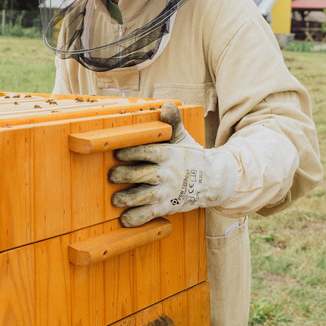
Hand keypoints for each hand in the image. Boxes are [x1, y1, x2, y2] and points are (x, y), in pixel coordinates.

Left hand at [109, 102, 237, 226]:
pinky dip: (137, 218)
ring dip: (128, 199)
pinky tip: (125, 220)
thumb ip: (172, 123)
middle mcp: (167, 174)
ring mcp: (167, 192)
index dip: (132, 153)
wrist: (213, 180)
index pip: (149, 152)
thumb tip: (166, 105)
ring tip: (115, 200)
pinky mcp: (168, 207)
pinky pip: (151, 214)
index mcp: (169, 155)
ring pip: (145, 197)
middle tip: (112, 176)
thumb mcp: (183, 138)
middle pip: (143, 175)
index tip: (118, 154)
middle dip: (125, 176)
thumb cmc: (191, 157)